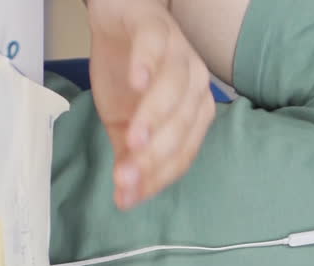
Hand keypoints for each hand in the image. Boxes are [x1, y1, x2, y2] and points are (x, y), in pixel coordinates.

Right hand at [86, 0, 215, 209]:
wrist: (117, 20)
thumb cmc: (128, 73)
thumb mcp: (124, 122)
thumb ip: (128, 157)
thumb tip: (124, 197)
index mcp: (194, 112)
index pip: (183, 152)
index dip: (158, 176)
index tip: (128, 196)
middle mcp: (196, 85)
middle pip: (181, 126)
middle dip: (153, 156)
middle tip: (124, 177)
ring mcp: (180, 54)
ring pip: (173, 90)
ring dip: (154, 117)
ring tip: (132, 139)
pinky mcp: (157, 29)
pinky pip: (156, 47)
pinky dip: (148, 65)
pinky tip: (136, 82)